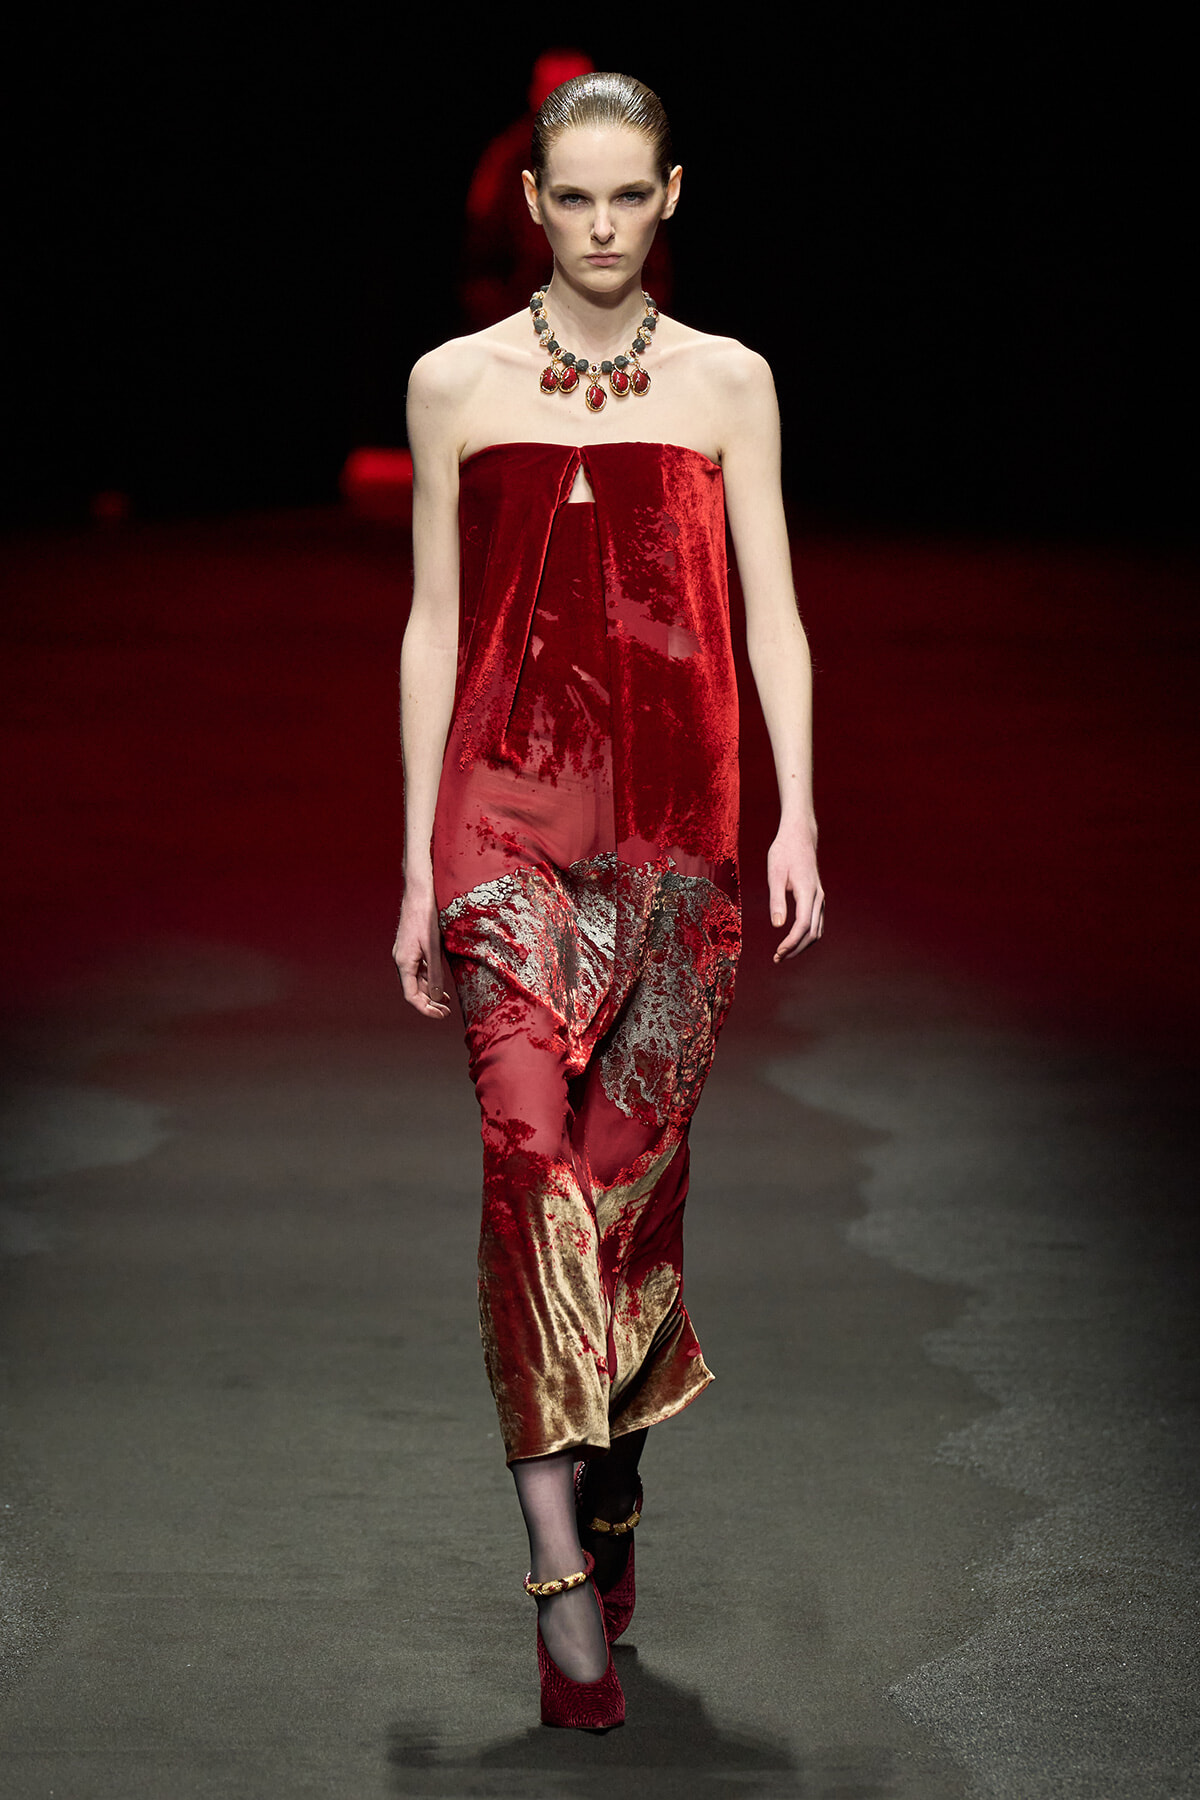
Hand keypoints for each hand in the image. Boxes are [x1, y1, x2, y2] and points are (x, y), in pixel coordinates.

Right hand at [392, 881, 451, 1018]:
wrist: (419, 893)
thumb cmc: (426, 917)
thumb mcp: (434, 948)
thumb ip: (434, 973)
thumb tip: (434, 997)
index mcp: (404, 962)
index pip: (411, 996)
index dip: (425, 1009)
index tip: (441, 1015)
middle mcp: (401, 960)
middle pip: (412, 991)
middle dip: (428, 1004)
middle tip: (446, 1012)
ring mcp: (405, 954)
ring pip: (415, 981)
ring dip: (429, 993)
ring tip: (445, 1002)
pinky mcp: (411, 948)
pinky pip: (418, 970)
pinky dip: (428, 980)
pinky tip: (439, 984)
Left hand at [767, 829, 824, 961]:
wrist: (799, 836)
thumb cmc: (784, 852)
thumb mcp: (775, 874)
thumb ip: (776, 900)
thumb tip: (777, 925)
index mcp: (807, 892)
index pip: (802, 925)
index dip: (791, 943)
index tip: (778, 953)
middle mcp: (817, 897)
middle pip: (812, 933)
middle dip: (796, 949)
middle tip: (777, 959)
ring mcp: (819, 898)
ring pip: (817, 930)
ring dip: (802, 945)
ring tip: (783, 953)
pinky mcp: (817, 898)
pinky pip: (816, 923)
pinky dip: (807, 936)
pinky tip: (793, 940)